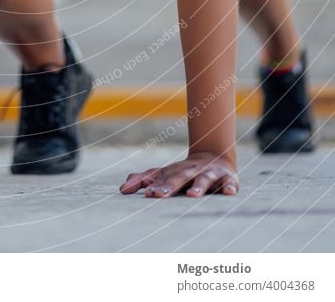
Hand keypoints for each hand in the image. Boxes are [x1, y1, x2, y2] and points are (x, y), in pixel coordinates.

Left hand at [119, 151, 237, 197]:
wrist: (215, 157)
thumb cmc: (184, 172)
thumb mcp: (164, 174)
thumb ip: (143, 180)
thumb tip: (122, 189)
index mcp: (175, 171)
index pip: (163, 178)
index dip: (155, 185)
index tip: (147, 194)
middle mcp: (191, 172)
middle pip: (180, 178)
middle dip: (170, 186)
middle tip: (160, 195)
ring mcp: (209, 174)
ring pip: (204, 180)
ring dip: (199, 187)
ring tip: (192, 195)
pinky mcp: (227, 178)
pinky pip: (230, 182)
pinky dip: (230, 186)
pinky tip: (229, 192)